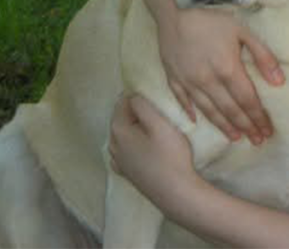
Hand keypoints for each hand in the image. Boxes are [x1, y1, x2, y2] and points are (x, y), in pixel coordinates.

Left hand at [108, 94, 202, 211]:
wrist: (175, 193)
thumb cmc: (170, 156)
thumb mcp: (159, 124)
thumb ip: (143, 106)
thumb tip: (132, 96)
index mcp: (119, 130)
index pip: (123, 102)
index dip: (138, 96)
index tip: (154, 97)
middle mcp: (113, 144)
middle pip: (120, 118)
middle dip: (134, 111)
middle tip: (156, 110)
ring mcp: (118, 161)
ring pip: (121, 135)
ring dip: (133, 128)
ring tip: (152, 127)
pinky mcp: (127, 173)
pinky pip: (124, 152)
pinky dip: (131, 145)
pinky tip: (141, 147)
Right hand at [158, 8, 282, 144]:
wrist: (174, 7)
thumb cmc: (211, 17)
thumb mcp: (243, 31)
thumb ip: (262, 56)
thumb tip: (279, 82)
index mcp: (228, 69)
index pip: (247, 100)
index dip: (258, 117)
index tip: (267, 131)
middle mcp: (208, 81)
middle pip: (230, 110)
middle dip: (246, 126)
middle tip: (257, 140)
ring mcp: (188, 82)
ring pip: (208, 110)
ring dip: (224, 125)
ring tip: (235, 138)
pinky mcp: (173, 78)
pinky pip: (183, 100)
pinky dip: (191, 112)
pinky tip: (197, 122)